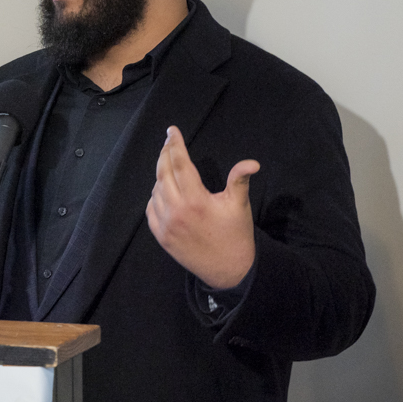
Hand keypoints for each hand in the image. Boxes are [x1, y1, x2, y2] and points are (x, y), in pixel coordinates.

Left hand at [146, 126, 259, 288]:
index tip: (172, 131)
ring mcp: (166, 225)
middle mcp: (176, 211)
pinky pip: (151, 209)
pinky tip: (164, 191)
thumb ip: (239, 180)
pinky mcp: (161, 237)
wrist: (228, 270)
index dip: (175, 145)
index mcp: (196, 200)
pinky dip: (155, 196)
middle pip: (163, 173)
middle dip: (165, 154)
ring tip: (171, 166)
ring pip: (156, 190)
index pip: (180, 164)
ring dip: (161, 175)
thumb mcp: (240, 205)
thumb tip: (252, 163)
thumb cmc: (236, 235)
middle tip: (169, 142)